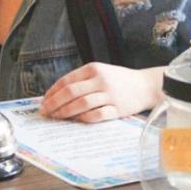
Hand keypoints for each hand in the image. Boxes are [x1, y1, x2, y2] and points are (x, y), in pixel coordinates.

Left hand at [38, 63, 163, 121]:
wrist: (146, 85)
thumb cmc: (119, 80)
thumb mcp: (100, 72)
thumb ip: (81, 80)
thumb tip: (56, 95)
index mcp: (93, 69)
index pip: (67, 80)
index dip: (52, 92)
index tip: (44, 102)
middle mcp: (100, 80)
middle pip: (71, 92)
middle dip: (54, 103)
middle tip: (45, 112)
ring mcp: (110, 95)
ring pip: (82, 104)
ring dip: (66, 112)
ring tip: (57, 118)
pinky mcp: (118, 109)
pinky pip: (97, 115)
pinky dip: (84, 118)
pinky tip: (76, 120)